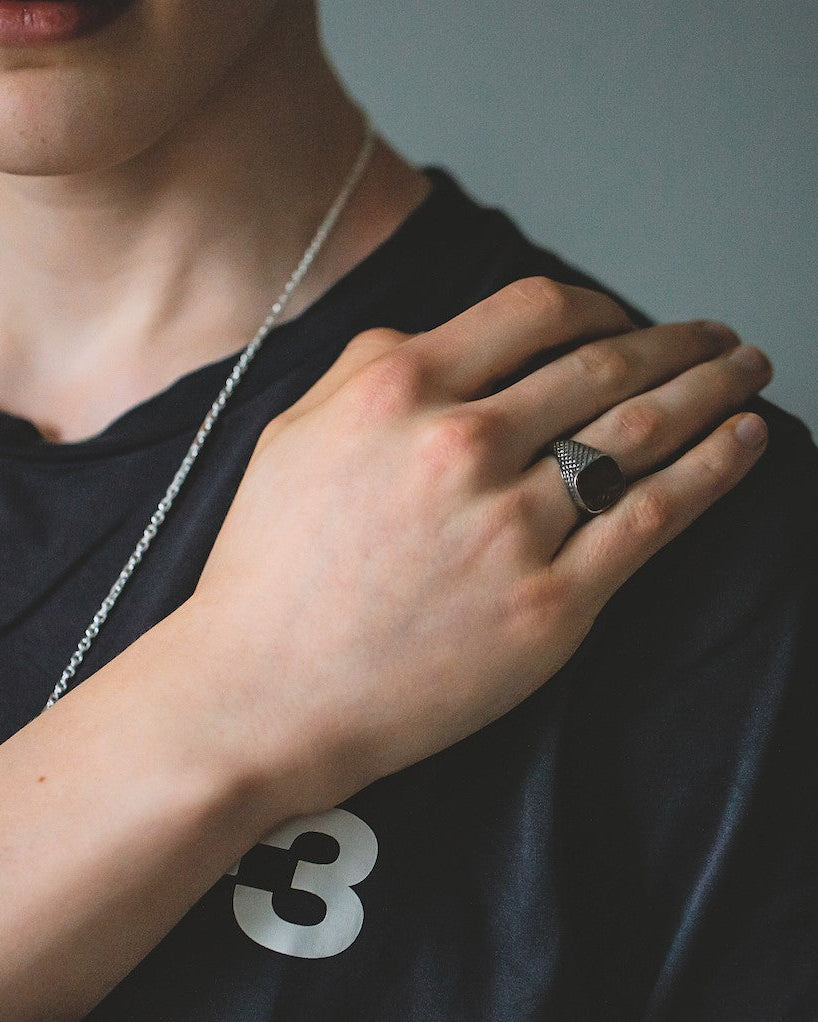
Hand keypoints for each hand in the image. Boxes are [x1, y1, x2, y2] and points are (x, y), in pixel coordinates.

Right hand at [192, 277, 770, 816]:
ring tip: (748, 373)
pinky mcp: (551, 603)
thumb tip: (446, 334)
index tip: (621, 319)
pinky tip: (747, 440)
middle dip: (675, 343)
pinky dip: (715, 470)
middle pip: (604, 366)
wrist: (265, 694)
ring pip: (644, 433)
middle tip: (716, 338)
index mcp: (400, 390)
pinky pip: (655, 517)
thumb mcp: (294, 434)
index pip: (534, 311)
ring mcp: (512, 526)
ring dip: (712, 391)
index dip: (595, 305)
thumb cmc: (270, 569)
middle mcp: (463, 444)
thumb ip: (369, 365)